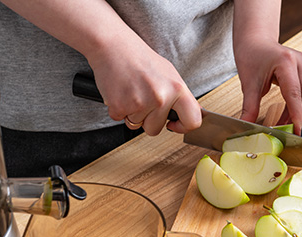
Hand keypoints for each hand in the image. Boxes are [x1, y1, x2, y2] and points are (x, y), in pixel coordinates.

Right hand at [0, 0, 201, 135]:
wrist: (108, 43)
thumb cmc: (136, 56)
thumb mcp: (165, 72)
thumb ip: (177, 97)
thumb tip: (183, 123)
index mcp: (176, 86)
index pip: (193, 120)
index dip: (185, 127)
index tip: (179, 127)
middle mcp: (161, 96)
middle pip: (159, 129)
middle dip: (150, 119)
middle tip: (143, 97)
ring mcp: (140, 104)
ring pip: (140, 128)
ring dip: (133, 115)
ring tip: (129, 90)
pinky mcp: (119, 108)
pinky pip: (121, 122)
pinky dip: (117, 110)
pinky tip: (116, 91)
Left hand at [235, 39, 301, 135]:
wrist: (255, 40)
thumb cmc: (251, 56)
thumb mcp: (248, 83)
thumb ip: (250, 107)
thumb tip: (247, 128)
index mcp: (285, 62)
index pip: (294, 94)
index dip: (297, 116)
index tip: (297, 133)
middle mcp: (300, 62)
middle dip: (301, 118)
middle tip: (293, 137)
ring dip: (300, 115)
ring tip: (287, 130)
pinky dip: (297, 108)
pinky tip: (287, 120)